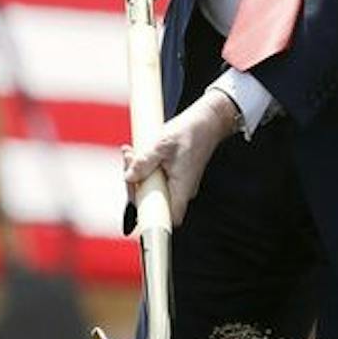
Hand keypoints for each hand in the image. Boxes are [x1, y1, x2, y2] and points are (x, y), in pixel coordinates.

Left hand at [121, 89, 240, 227]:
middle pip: (152, 203)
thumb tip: (129, 176)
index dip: (146, 212)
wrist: (208, 121)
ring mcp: (178, 184)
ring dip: (138, 174)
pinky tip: (138, 154)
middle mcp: (182, 191)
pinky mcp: (175, 176)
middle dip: (134, 184)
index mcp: (182, 188)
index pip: (165, 217)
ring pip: (152, 190)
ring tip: (132, 153)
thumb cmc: (192, 131)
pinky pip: (156, 180)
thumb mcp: (163, 144)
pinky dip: (145, 169)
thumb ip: (145, 162)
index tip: (134, 189)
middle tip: (129, 161)